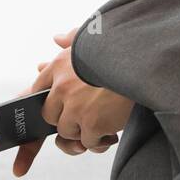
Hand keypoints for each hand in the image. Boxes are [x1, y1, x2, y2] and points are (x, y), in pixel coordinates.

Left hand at [12, 27, 135, 176]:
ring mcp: (75, 107)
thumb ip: (73, 39)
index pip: (35, 89)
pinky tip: (112, 132)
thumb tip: (57, 37)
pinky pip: (88, 142)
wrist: (144, 58)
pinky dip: (100, 141)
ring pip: (67, 132)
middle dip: (65, 120)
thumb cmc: (120, 47)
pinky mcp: (91, 124)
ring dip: (85, 132)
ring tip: (104, 123)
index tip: (43, 113)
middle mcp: (62, 87)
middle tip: (87, 116)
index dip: (39, 102)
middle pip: (49, 116)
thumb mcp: (93, 37)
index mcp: (61, 64)